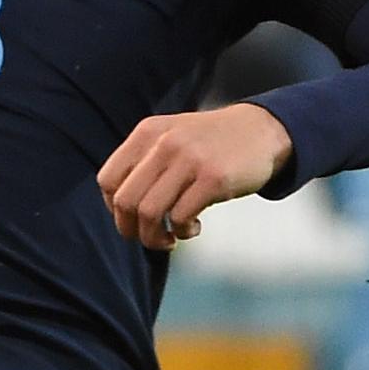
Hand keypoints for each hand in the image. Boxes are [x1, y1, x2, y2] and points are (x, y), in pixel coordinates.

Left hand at [97, 102, 293, 249]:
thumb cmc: (212, 143)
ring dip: (154, 237)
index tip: (132, 219)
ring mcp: (189, 160)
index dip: (113, 209)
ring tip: (169, 238)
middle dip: (131, 230)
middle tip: (147, 237)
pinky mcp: (213, 178)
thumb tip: (120, 209)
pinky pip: (180, 217)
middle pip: (125, 201)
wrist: (261, 130)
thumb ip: (144, 162)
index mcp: (147, 133)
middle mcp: (164, 143)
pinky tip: (193, 227)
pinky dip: (181, 232)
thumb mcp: (171, 136)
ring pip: (149, 213)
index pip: (107, 180)